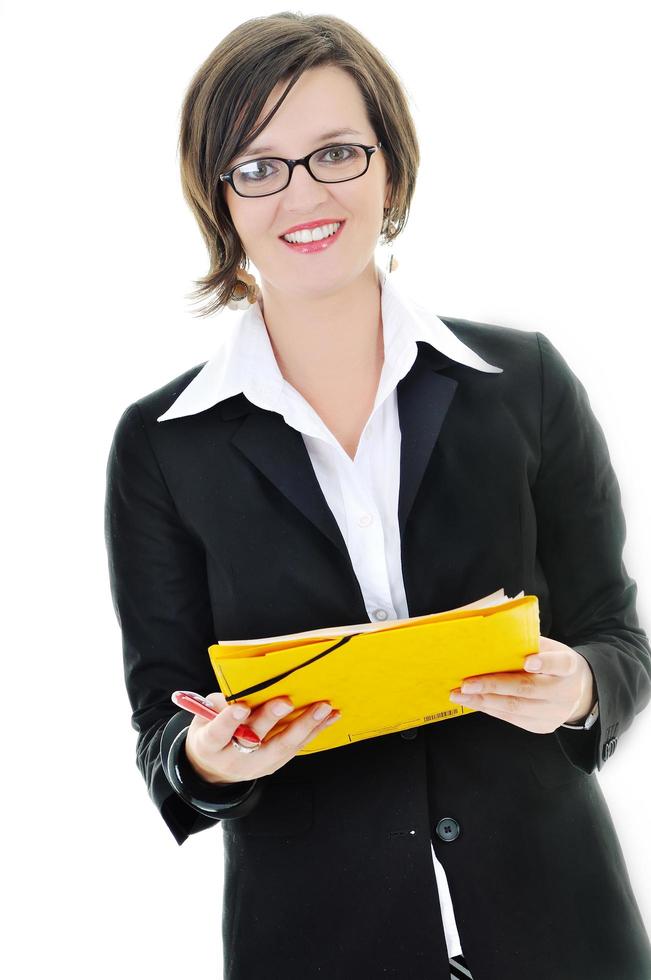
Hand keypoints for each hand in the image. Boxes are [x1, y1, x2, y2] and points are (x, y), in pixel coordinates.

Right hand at [184, 692, 340, 784]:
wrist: (213, 768)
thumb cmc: (212, 730)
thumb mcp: (206, 716)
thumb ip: (222, 704)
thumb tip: (248, 683)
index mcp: (209, 745)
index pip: (218, 733)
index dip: (228, 721)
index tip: (241, 707)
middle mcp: (232, 759)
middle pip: (253, 740)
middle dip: (270, 719)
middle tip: (286, 702)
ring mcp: (255, 765)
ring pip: (281, 747)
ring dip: (305, 726)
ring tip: (322, 708)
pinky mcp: (274, 766)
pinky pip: (295, 748)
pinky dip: (313, 731)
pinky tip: (328, 717)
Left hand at [448, 635, 594, 733]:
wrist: (577, 692)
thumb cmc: (553, 662)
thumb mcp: (549, 647)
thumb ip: (527, 642)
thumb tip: (489, 633)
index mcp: (569, 666)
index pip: (560, 664)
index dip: (545, 662)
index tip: (529, 661)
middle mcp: (565, 692)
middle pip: (527, 689)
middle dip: (493, 686)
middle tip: (466, 684)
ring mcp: (554, 713)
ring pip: (515, 708)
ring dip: (484, 701)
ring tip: (460, 695)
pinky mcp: (542, 726)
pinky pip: (512, 719)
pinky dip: (490, 709)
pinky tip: (473, 702)